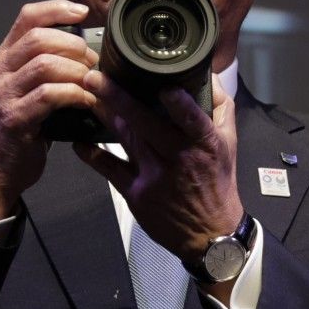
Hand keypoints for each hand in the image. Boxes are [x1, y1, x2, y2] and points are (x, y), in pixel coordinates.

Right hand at [0, 0, 96, 223]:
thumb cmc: (20, 131)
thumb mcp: (28, 91)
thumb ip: (47, 68)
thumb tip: (87, 51)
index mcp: (4, 59)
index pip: (27, 17)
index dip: (57, 9)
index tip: (83, 13)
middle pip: (39, 37)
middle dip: (74, 45)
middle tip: (93, 61)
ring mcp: (3, 94)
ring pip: (45, 64)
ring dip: (76, 70)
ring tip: (91, 82)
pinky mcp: (14, 118)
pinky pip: (49, 95)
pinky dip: (74, 94)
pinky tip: (87, 101)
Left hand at [74, 75, 245, 265]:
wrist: (209, 234)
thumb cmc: (217, 183)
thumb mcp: (229, 143)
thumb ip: (219, 106)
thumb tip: (207, 74)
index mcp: (204, 144)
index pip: (193, 121)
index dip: (180, 105)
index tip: (165, 87)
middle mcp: (179, 159)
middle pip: (146, 124)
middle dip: (119, 98)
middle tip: (94, 77)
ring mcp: (155, 177)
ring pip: (126, 138)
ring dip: (104, 116)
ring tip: (86, 95)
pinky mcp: (137, 194)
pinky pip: (109, 169)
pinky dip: (92, 154)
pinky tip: (78, 141)